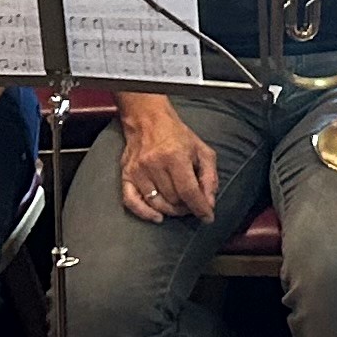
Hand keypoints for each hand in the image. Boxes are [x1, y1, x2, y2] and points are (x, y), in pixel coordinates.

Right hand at [115, 97, 219, 223]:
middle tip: (193, 204)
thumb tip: (209, 203)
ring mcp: (138, 170)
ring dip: (172, 211)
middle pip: (173, 199)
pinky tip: (158, 217)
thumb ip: (210, 177)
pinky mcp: (126, 175)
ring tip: (180, 206)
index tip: (208, 217)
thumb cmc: (178, 135)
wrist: (147, 119)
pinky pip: (132, 202)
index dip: (200, 207)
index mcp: (175, 156)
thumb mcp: (202, 151)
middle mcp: (154, 164)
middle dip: (187, 207)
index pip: (188, 191)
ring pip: (157, 203)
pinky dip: (145, 214)